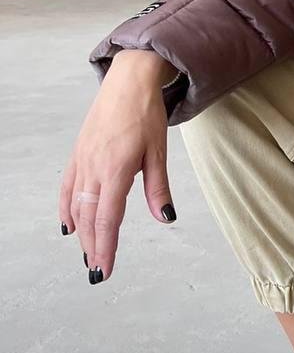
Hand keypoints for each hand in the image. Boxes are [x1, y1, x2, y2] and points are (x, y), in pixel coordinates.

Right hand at [58, 53, 177, 282]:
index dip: (106, 246)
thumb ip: (159, 187)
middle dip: (93, 246)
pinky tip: (69, 225)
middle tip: (97, 271)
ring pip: (77, 205)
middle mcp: (94, 168)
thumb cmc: (146, 113)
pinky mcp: (78, 154)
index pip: (108, 218)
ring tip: (87, 254)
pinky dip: (67, 208)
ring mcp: (82, 161)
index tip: (104, 269)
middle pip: (89, 217)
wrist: (128, 80)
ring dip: (82, 232)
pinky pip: (68, 187)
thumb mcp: (159, 151)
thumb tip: (166, 218)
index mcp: (116, 169)